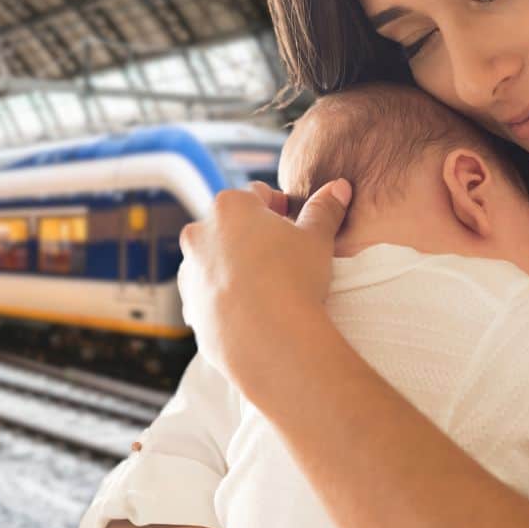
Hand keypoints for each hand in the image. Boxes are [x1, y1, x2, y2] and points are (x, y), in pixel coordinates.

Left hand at [178, 179, 351, 396]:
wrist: (269, 340)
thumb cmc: (294, 280)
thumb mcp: (317, 239)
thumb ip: (324, 209)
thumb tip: (339, 187)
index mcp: (229, 206)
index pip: (257, 194)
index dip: (279, 207)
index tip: (294, 224)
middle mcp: (199, 233)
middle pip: (230, 226)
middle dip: (252, 236)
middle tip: (281, 255)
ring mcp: (189, 271)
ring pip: (214, 260)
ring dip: (234, 266)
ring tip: (264, 286)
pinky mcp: (189, 306)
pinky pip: (208, 295)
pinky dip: (224, 298)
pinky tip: (248, 310)